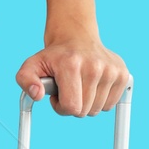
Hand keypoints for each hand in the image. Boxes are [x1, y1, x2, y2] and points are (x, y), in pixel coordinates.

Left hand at [16, 36, 130, 116]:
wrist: (76, 37)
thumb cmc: (53, 56)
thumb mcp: (31, 65)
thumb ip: (25, 81)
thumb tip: (37, 94)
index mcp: (72, 64)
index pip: (71, 107)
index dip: (60, 107)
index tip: (56, 96)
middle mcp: (95, 66)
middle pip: (85, 111)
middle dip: (73, 105)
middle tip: (68, 88)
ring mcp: (112, 70)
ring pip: (99, 109)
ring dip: (87, 103)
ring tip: (79, 85)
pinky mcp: (123, 74)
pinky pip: (111, 104)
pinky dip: (100, 100)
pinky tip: (93, 85)